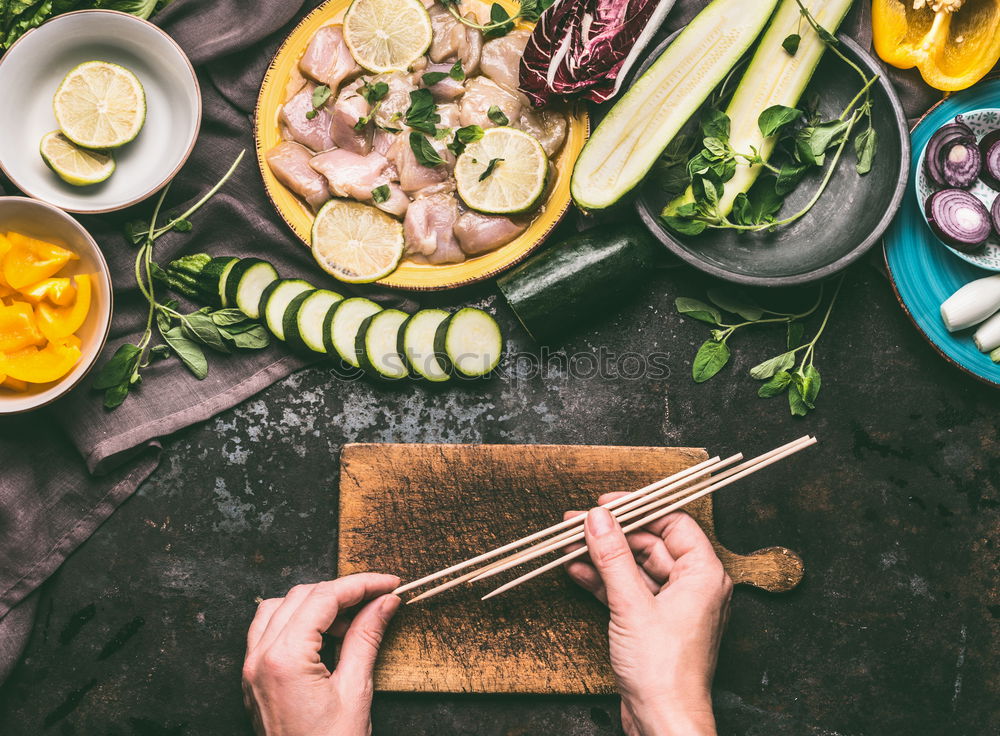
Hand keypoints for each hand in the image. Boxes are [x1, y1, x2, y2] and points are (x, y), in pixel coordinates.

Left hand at [242, 574, 400, 735]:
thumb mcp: (356, 691)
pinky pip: (267, 630)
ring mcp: (251, 669)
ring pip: (279, 607)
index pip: (324, 597)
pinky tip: (324, 635)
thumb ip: (367, 637)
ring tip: (351, 619)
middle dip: (342, 591)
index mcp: (284, 659)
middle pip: (301, 596)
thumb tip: (384, 602)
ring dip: (316, 604)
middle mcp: (259, 658)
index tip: (389, 584)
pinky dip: (296, 621)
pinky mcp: (252, 680)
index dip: (361, 584)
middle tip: (378, 599)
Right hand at [563, 499, 731, 735]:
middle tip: (577, 524)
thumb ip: (613, 557)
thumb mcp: (631, 605)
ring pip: (635, 569)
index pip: (673, 522)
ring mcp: (672, 607)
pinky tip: (576, 570)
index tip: (606, 504)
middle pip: (650, 545)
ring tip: (569, 544)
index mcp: (703, 574)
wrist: (663, 722)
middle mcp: (693, 587)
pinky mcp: (653, 625)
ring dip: (602, 557)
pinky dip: (603, 581)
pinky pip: (628, 592)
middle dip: (612, 534)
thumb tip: (598, 518)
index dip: (639, 509)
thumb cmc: (664, 671)